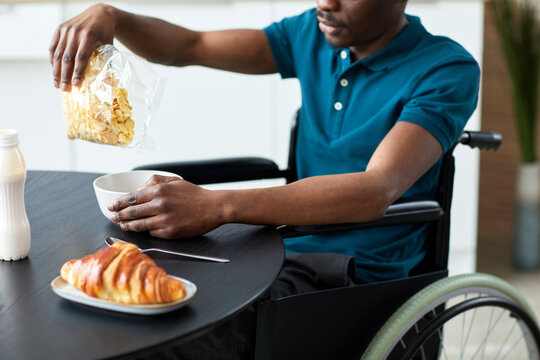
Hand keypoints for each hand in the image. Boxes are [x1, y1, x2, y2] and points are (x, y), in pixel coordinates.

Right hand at [49, 4, 115, 90]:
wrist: (100, 14)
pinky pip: (53, 47)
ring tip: (57, 84)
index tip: (76, 85)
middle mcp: (76, 32)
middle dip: (65, 75)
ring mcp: (66, 30)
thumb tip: (104, 83)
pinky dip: (52, 60)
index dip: (78, 72)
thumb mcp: (109, 46)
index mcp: (89, 36)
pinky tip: (55, 71)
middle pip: (67, 57)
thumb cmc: (106, 34)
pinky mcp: (59, 29)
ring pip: (58, 54)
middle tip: (64, 89)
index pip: (81, 57)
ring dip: (56, 71)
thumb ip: (105, 62)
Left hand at [107, 176, 225, 238]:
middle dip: (118, 216)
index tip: (111, 206)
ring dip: (128, 226)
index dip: (118, 203)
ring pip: (139, 225)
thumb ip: (155, 181)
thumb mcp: (174, 181)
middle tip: (112, 217)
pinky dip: (147, 231)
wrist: (214, 207)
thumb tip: (139, 189)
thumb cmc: (195, 194)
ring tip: (123, 225)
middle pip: (131, 213)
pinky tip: (143, 230)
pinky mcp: (170, 232)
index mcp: (159, 191)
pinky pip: (153, 233)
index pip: (131, 198)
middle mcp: (160, 205)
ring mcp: (165, 220)